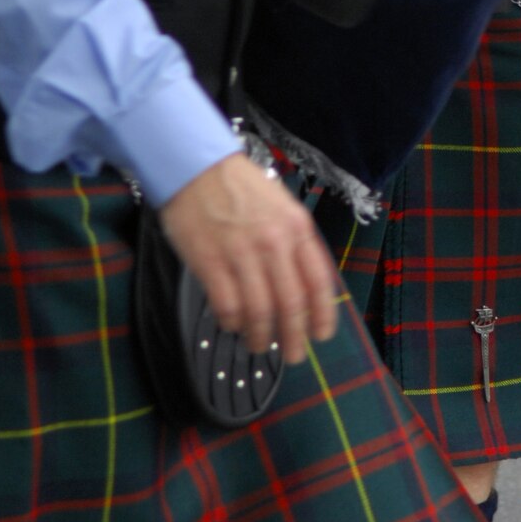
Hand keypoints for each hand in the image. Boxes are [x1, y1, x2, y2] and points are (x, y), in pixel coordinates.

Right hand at [159, 151, 342, 362]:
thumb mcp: (282, 206)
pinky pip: (227, 305)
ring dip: (261, 335)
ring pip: (259, 310)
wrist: (197, 166)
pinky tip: (232, 325)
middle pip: (291, 303)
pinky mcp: (210, 262)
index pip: (319, 281)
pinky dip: (232, 322)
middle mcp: (274, 243)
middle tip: (293, 355)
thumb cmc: (240, 186)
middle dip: (294, 336)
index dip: (323, 314)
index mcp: (297, 228)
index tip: (322, 335)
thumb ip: (295, 243)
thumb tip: (303, 285)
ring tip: (259, 345)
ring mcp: (242, 254)